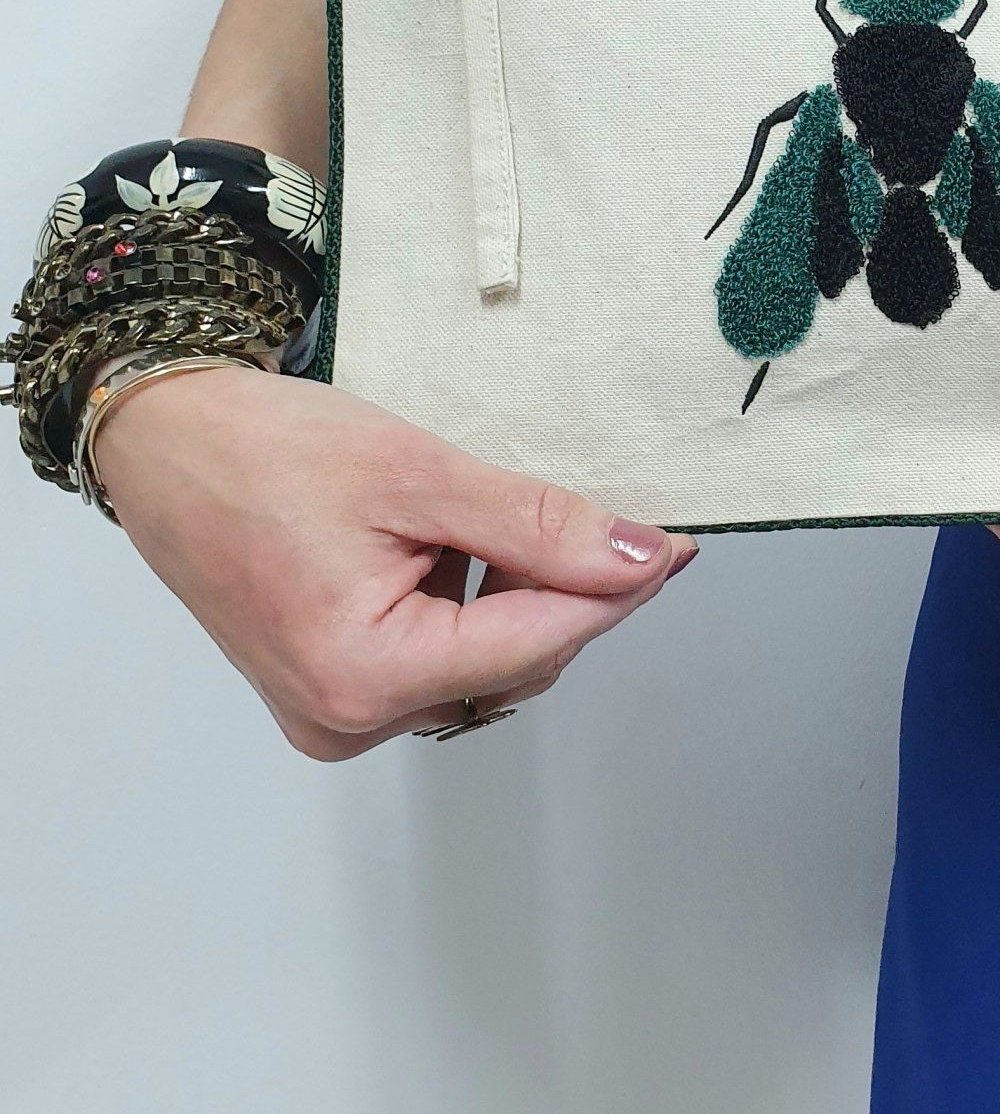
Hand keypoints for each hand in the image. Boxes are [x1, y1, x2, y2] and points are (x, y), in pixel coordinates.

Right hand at [92, 364, 697, 759]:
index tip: (677, 543)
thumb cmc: (264, 449)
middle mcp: (349, 718)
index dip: (620, 588)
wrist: (164, 439)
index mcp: (364, 677)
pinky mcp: (334, 686)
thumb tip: (641, 556)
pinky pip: (441, 654)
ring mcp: (337, 711)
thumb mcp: (419, 475)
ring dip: (513, 592)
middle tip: (586, 507)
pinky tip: (448, 541)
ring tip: (474, 512)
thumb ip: (539, 525)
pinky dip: (470, 600)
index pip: (542, 641)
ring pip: (486, 660)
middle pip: (519, 659)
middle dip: (563, 588)